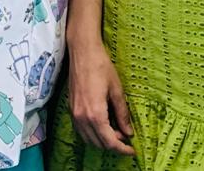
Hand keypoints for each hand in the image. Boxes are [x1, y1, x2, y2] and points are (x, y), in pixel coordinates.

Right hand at [67, 40, 134, 154]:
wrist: (82, 52)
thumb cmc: (101, 67)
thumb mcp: (117, 90)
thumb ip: (122, 113)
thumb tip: (128, 132)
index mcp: (95, 114)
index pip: (110, 142)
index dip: (122, 149)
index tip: (132, 150)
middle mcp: (82, 118)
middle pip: (99, 144)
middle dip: (114, 145)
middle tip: (126, 137)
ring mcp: (74, 115)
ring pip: (89, 139)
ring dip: (102, 140)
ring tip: (116, 131)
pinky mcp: (71, 110)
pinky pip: (81, 131)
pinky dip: (93, 134)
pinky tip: (102, 125)